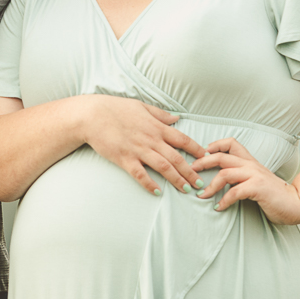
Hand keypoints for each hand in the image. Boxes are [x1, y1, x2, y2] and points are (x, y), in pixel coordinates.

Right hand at [80, 95, 207, 195]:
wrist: (92, 115)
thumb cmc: (116, 108)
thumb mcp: (141, 106)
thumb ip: (160, 114)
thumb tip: (177, 117)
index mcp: (157, 126)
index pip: (182, 139)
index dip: (196, 149)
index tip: (207, 158)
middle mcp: (151, 139)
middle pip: (176, 157)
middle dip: (190, 171)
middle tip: (200, 183)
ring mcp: (138, 150)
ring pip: (163, 167)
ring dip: (176, 179)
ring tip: (186, 189)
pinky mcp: (124, 159)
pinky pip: (140, 175)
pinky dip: (149, 184)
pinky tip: (157, 192)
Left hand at [193, 138, 299, 224]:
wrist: (296, 203)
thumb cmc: (273, 194)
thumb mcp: (256, 180)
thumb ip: (241, 176)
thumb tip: (220, 180)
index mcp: (250, 161)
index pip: (231, 143)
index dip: (215, 145)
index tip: (202, 155)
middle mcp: (251, 165)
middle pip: (221, 156)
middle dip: (202, 163)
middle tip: (191, 171)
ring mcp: (254, 175)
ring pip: (225, 173)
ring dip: (210, 186)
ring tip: (202, 195)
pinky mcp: (257, 187)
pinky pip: (234, 192)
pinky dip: (223, 200)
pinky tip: (218, 207)